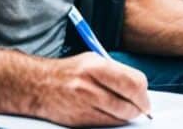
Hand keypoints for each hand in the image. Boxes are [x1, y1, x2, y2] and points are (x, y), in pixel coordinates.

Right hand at [29, 52, 149, 126]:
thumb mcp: (94, 61)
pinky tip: (110, 113)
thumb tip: (141, 88)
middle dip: (139, 108)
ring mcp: (83, 105)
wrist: (38, 85)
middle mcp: (89, 86)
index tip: (145, 99)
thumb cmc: (71, 71)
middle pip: (128, 104)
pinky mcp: (78, 121)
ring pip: (119, 117)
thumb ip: (118, 73)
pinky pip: (105, 124)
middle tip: (141, 108)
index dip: (144, 94)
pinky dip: (113, 121)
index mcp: (97, 67)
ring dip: (127, 116)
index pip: (134, 84)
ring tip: (127, 110)